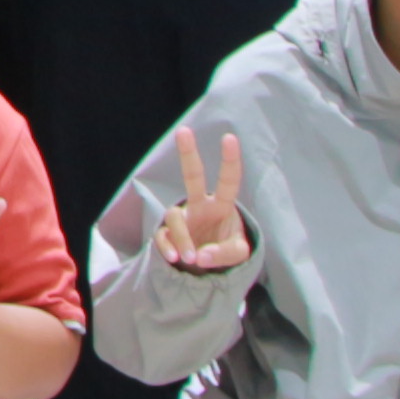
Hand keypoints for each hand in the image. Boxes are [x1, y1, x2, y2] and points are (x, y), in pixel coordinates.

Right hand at [152, 129, 251, 272]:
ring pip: (175, 217)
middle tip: (183, 131)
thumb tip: (202, 255)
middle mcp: (200, 206)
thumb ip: (226, 254)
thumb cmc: (224, 249)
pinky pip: (162, 236)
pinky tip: (174, 259)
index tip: (229, 138)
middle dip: (188, 154)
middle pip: (193, 176)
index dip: (230, 161)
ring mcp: (182, 219)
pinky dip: (167, 248)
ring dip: (183, 238)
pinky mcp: (167, 234)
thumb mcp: (237, 254)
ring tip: (191, 258)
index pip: (228, 182)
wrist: (206, 267)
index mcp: (221, 206)